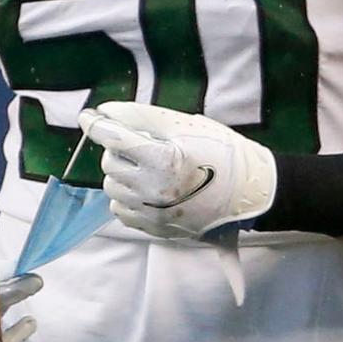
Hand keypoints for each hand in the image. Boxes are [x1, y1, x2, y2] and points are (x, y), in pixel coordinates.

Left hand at [80, 102, 274, 242]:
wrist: (254, 194)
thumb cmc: (225, 154)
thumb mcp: (187, 125)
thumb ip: (142, 116)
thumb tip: (104, 112)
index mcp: (162, 160)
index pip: (111, 138)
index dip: (97, 123)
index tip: (89, 116)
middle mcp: (154, 191)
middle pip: (109, 163)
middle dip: (122, 150)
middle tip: (148, 145)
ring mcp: (154, 214)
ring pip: (112, 188)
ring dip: (124, 174)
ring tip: (151, 169)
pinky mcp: (156, 229)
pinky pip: (121, 211)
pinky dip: (128, 198)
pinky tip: (150, 189)